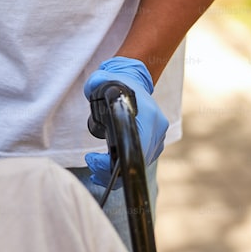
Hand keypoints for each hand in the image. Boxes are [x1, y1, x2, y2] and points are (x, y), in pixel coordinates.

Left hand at [83, 56, 168, 186]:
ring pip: (139, 164)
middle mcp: (157, 127)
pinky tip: (106, 169)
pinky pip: (141, 161)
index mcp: (148, 114)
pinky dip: (124, 168)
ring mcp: (158, 137)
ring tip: (95, 169)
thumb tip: (94, 85)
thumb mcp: (103, 79)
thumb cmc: (117, 83)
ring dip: (116, 172)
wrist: (134, 81)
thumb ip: (96, 81)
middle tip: (91, 166)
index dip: (114, 161)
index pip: (134, 147)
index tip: (93, 159)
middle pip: (136, 160)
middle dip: (110, 170)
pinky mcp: (155, 144)